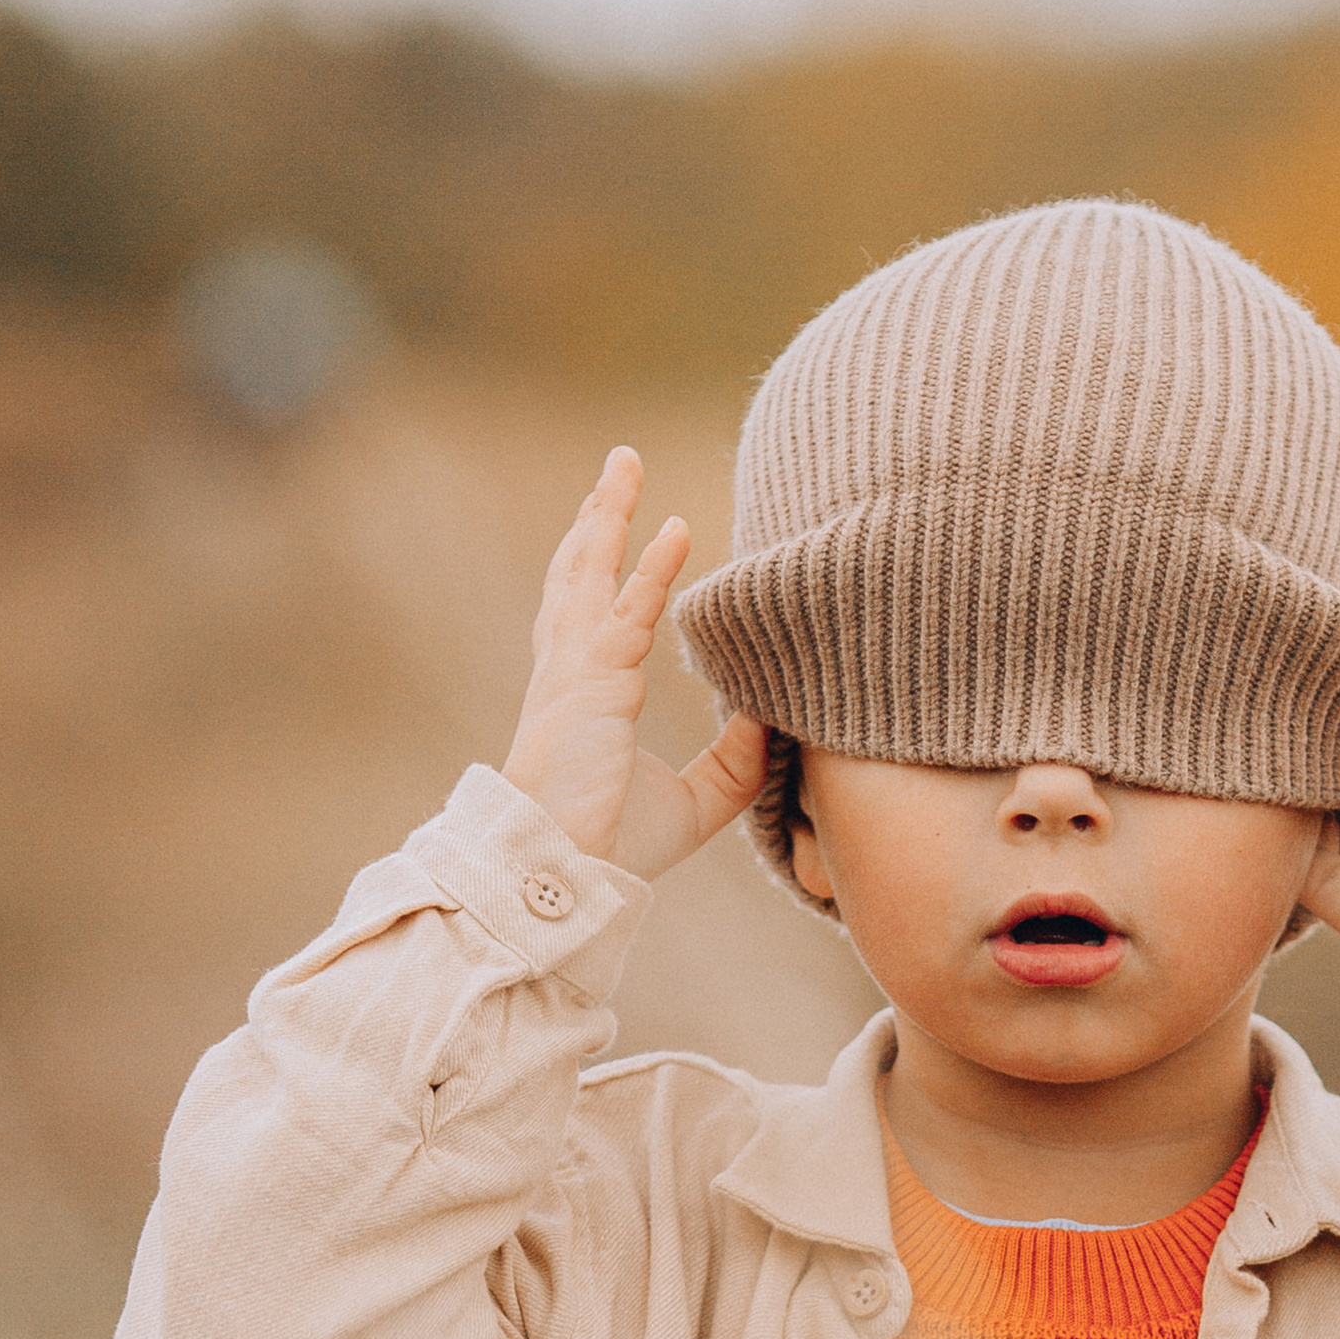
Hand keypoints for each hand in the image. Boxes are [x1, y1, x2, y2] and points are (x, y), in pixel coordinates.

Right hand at [501, 446, 767, 881]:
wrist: (570, 874)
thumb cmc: (615, 846)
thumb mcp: (695, 803)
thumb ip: (732, 763)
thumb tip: (769, 717)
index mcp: (587, 692)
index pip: (599, 610)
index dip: (616, 565)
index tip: (645, 525)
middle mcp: (573, 670)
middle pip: (582, 571)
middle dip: (600, 515)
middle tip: (619, 465)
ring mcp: (576, 671)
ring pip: (590, 572)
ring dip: (609, 514)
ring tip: (625, 464)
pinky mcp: (592, 684)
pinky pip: (628, 614)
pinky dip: (653, 571)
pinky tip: (678, 531)